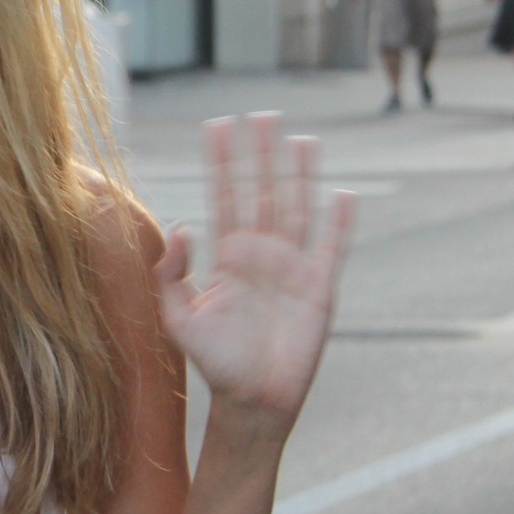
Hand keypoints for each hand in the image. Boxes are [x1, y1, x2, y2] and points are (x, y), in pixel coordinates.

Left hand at [152, 113, 354, 435]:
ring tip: (300, 137)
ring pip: (298, 208)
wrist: (252, 400)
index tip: (217, 125)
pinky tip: (343, 193)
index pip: (224, 196)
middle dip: (260, 154)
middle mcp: (260, 254)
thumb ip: (170, 273)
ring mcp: (292, 267)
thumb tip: (181, 225)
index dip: (221, 162)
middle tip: (260, 114)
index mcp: (227, 256)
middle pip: (263, 191)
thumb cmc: (215, 361)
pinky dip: (339, 222)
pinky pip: (332, 247)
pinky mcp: (320, 288)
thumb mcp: (178, 318)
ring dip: (300, 174)